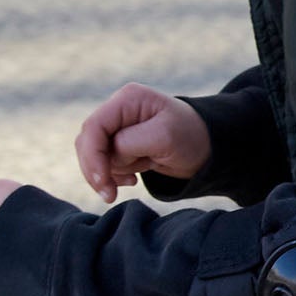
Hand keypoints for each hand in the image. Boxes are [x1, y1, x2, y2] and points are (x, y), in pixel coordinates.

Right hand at [75, 83, 211, 202]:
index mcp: (127, 99)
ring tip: (132, 181)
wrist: (208, 148)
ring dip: (107, 174)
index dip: (92, 155)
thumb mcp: (164, 137)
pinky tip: (133, 180)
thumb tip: (109, 155)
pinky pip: (105, 163)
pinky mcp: (121, 145)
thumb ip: (129, 143)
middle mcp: (118, 110)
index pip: (94, 126)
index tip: (103, 182)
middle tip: (109, 195)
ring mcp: (118, 128)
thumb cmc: (191, 137)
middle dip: (96, 169)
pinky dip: (114, 176)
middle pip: (87, 141)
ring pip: (93, 154)